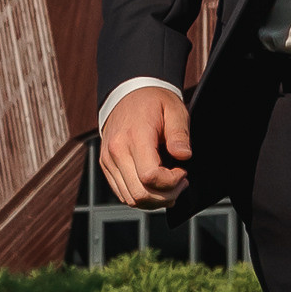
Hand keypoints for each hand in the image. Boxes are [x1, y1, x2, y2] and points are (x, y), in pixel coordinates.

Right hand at [100, 85, 191, 208]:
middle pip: (140, 194)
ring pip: (130, 198)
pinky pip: (123, 193)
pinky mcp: (106, 165)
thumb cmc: (153, 101)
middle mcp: (116, 151)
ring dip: (154, 199)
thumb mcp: (174, 110)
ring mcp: (108, 160)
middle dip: (165, 196)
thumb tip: (184, 156)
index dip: (171, 182)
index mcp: (134, 136)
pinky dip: (141, 195)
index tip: (183, 171)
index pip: (150, 177)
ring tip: (169, 185)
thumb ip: (179, 134)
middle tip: (180, 183)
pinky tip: (155, 185)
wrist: (127, 92)